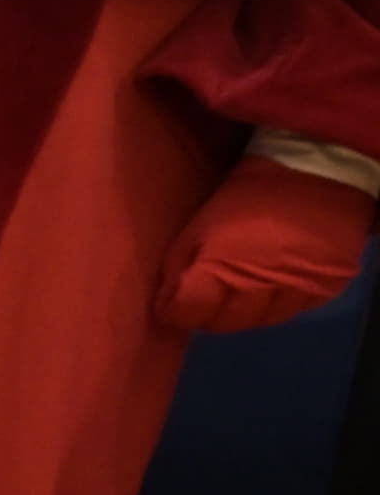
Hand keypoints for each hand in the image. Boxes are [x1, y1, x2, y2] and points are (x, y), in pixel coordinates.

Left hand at [160, 157, 378, 334]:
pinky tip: (277, 286)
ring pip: (264, 322)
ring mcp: (300, 287)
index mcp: (224, 266)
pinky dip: (282, 303)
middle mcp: (263, 283)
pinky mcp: (329, 287)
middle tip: (211, 298)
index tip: (178, 305)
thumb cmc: (247, 196)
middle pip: (228, 323)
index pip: (190, 313)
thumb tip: (166, 306)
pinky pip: (298, 310)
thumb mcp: (200, 225)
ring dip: (249, 312)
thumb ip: (179, 268)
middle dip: (212, 315)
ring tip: (244, 292)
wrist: (318, 171)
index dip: (179, 313)